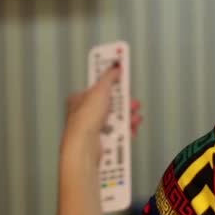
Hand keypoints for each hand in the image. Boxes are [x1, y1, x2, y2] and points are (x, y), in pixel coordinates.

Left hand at [57, 66, 142, 214]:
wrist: (84, 148)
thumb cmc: (85, 120)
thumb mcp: (100, 90)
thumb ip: (109, 77)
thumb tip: (116, 66)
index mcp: (80, 99)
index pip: (100, 86)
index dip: (113, 83)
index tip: (123, 78)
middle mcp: (86, 114)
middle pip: (112, 104)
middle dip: (125, 103)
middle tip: (132, 102)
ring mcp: (94, 129)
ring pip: (117, 120)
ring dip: (128, 118)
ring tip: (134, 118)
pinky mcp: (102, 142)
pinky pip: (118, 133)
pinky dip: (126, 131)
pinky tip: (129, 130)